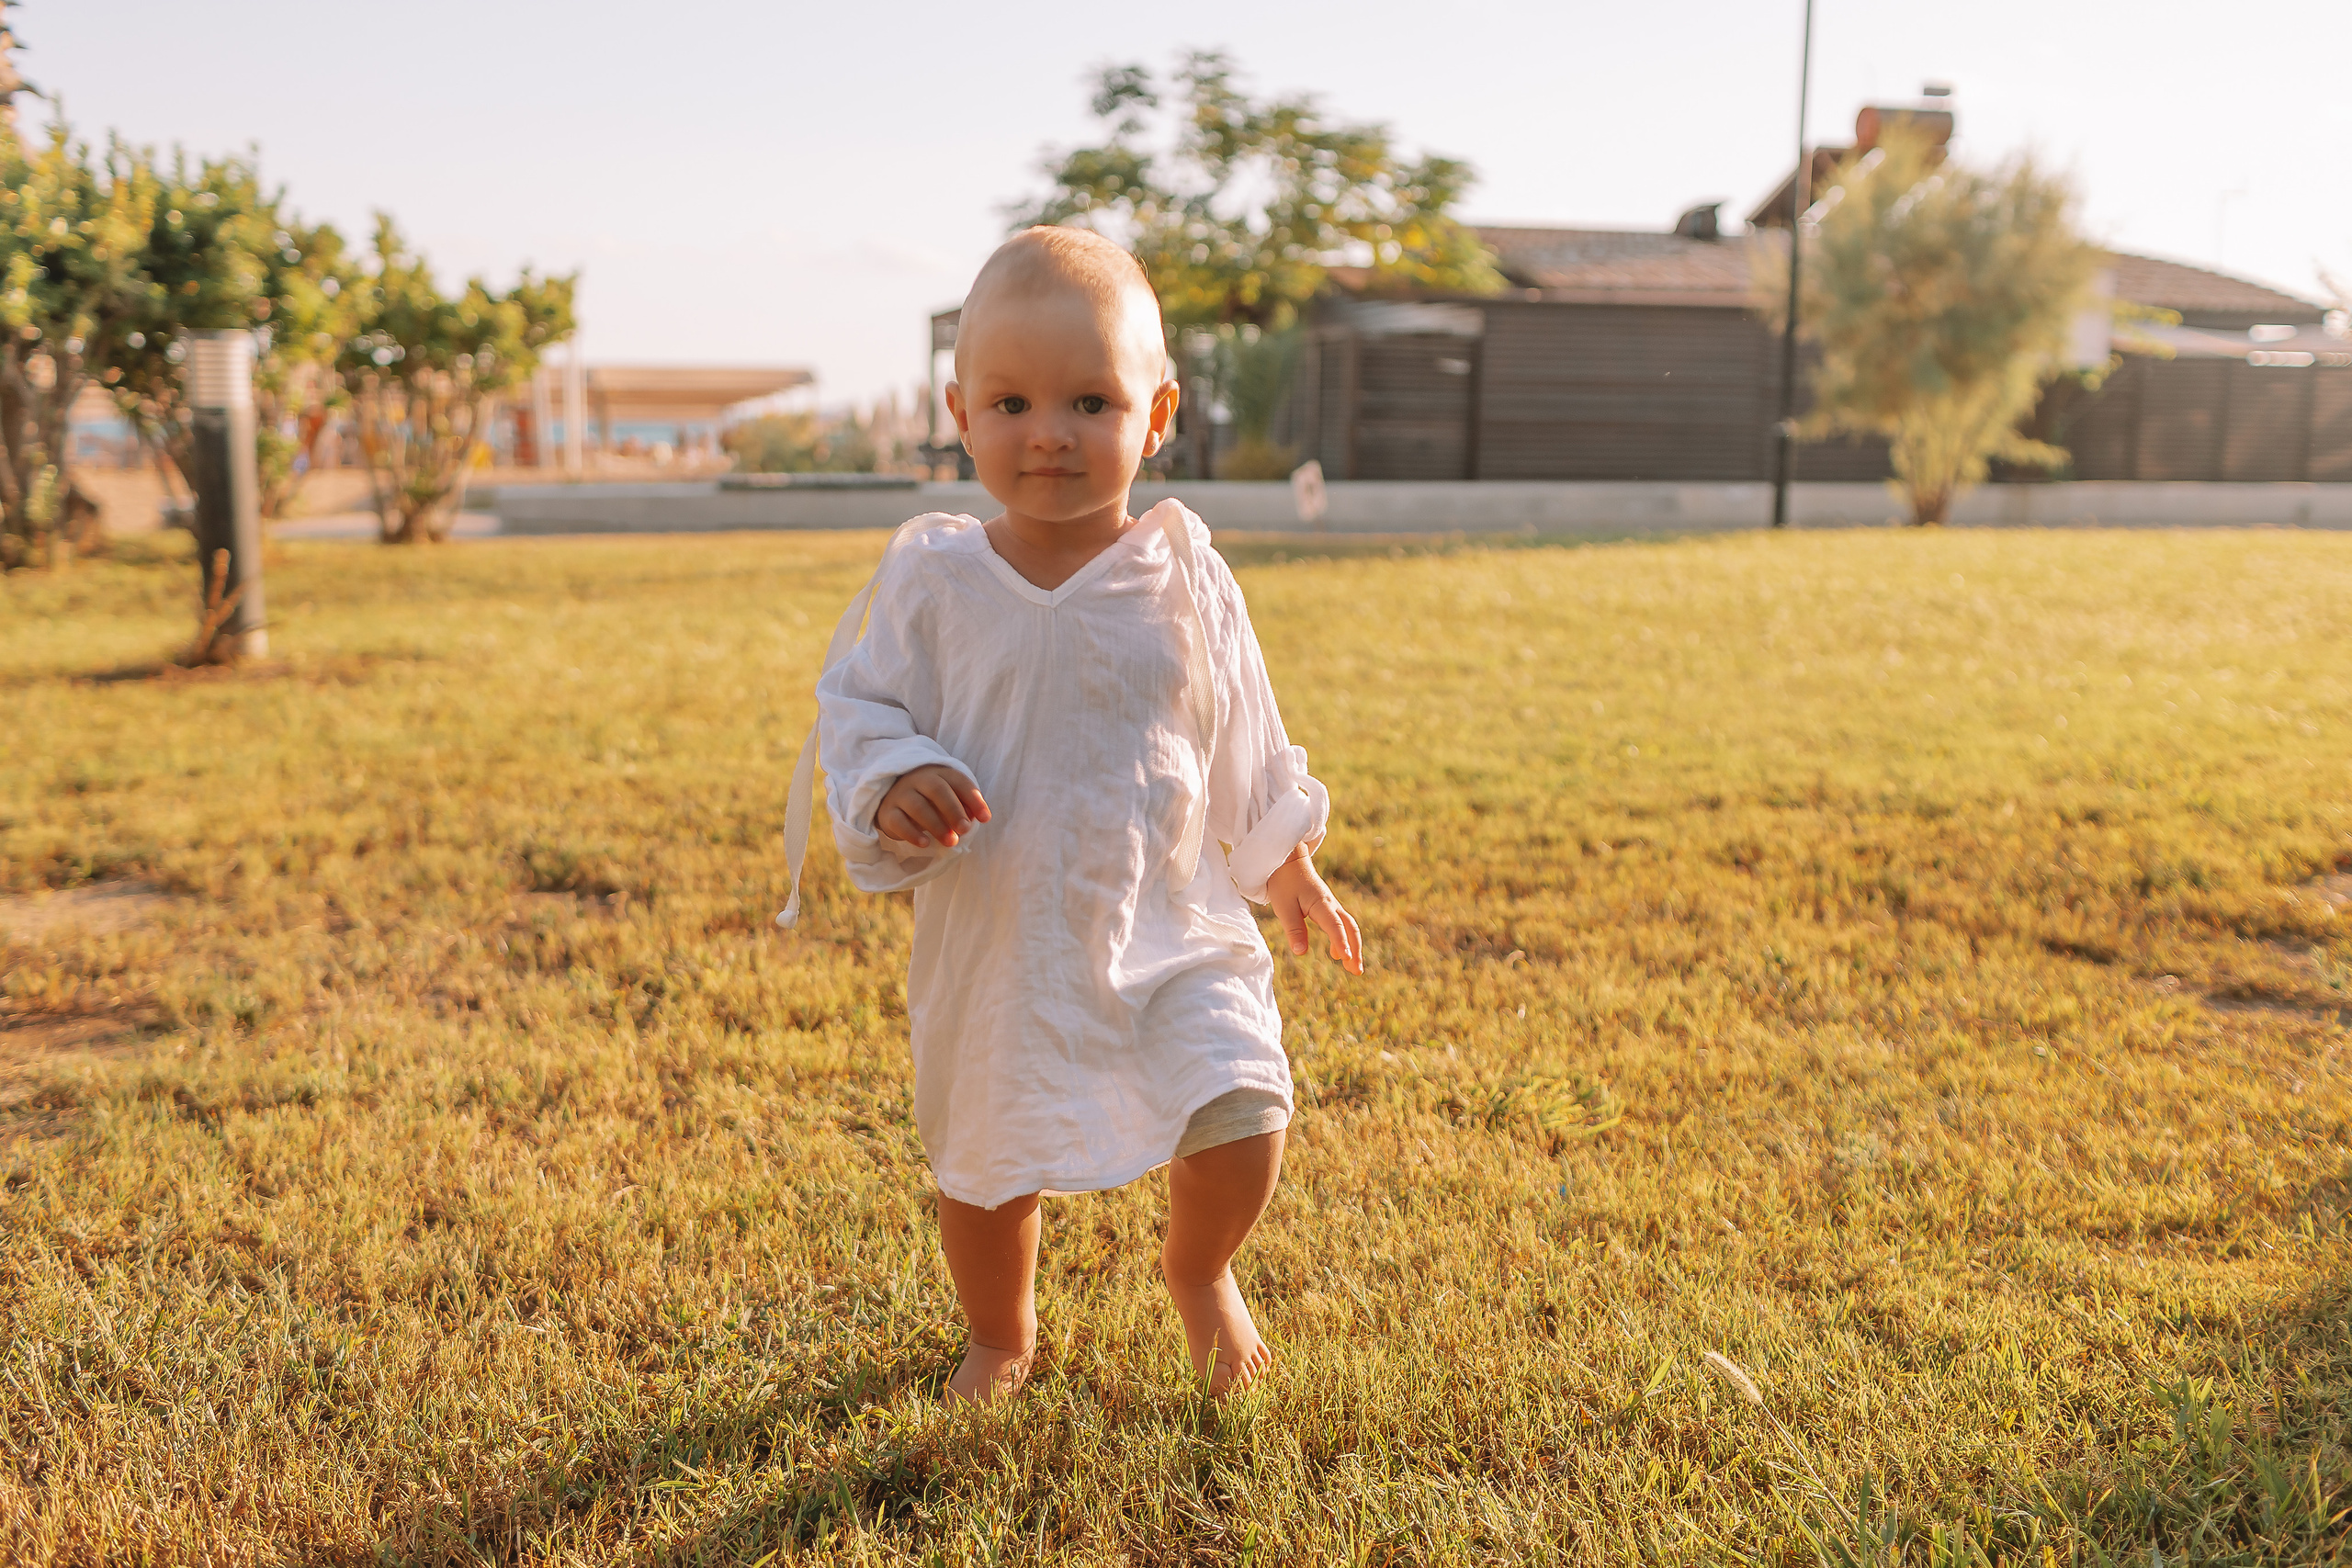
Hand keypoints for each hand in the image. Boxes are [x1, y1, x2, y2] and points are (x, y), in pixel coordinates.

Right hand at [876, 764, 990, 847]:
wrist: (892, 799)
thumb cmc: (929, 800)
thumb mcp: (948, 798)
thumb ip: (964, 805)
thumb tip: (980, 817)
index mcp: (938, 773)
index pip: (958, 781)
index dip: (973, 798)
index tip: (985, 818)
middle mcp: (918, 780)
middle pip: (937, 790)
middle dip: (954, 810)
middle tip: (965, 830)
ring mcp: (900, 794)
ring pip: (917, 806)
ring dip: (936, 825)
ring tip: (951, 841)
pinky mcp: (887, 812)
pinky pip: (898, 821)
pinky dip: (912, 833)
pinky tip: (925, 843)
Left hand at [1265, 846, 1362, 973]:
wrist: (1288, 861)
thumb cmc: (1284, 883)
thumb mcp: (1283, 907)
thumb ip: (1294, 929)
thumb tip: (1301, 953)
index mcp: (1320, 903)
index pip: (1334, 925)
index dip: (1341, 942)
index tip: (1346, 959)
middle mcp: (1330, 904)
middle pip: (1350, 927)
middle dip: (1355, 949)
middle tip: (1356, 971)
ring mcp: (1331, 905)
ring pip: (1348, 926)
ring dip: (1353, 946)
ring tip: (1352, 968)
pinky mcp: (1328, 906)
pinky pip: (1341, 924)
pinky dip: (1344, 939)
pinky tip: (1337, 954)